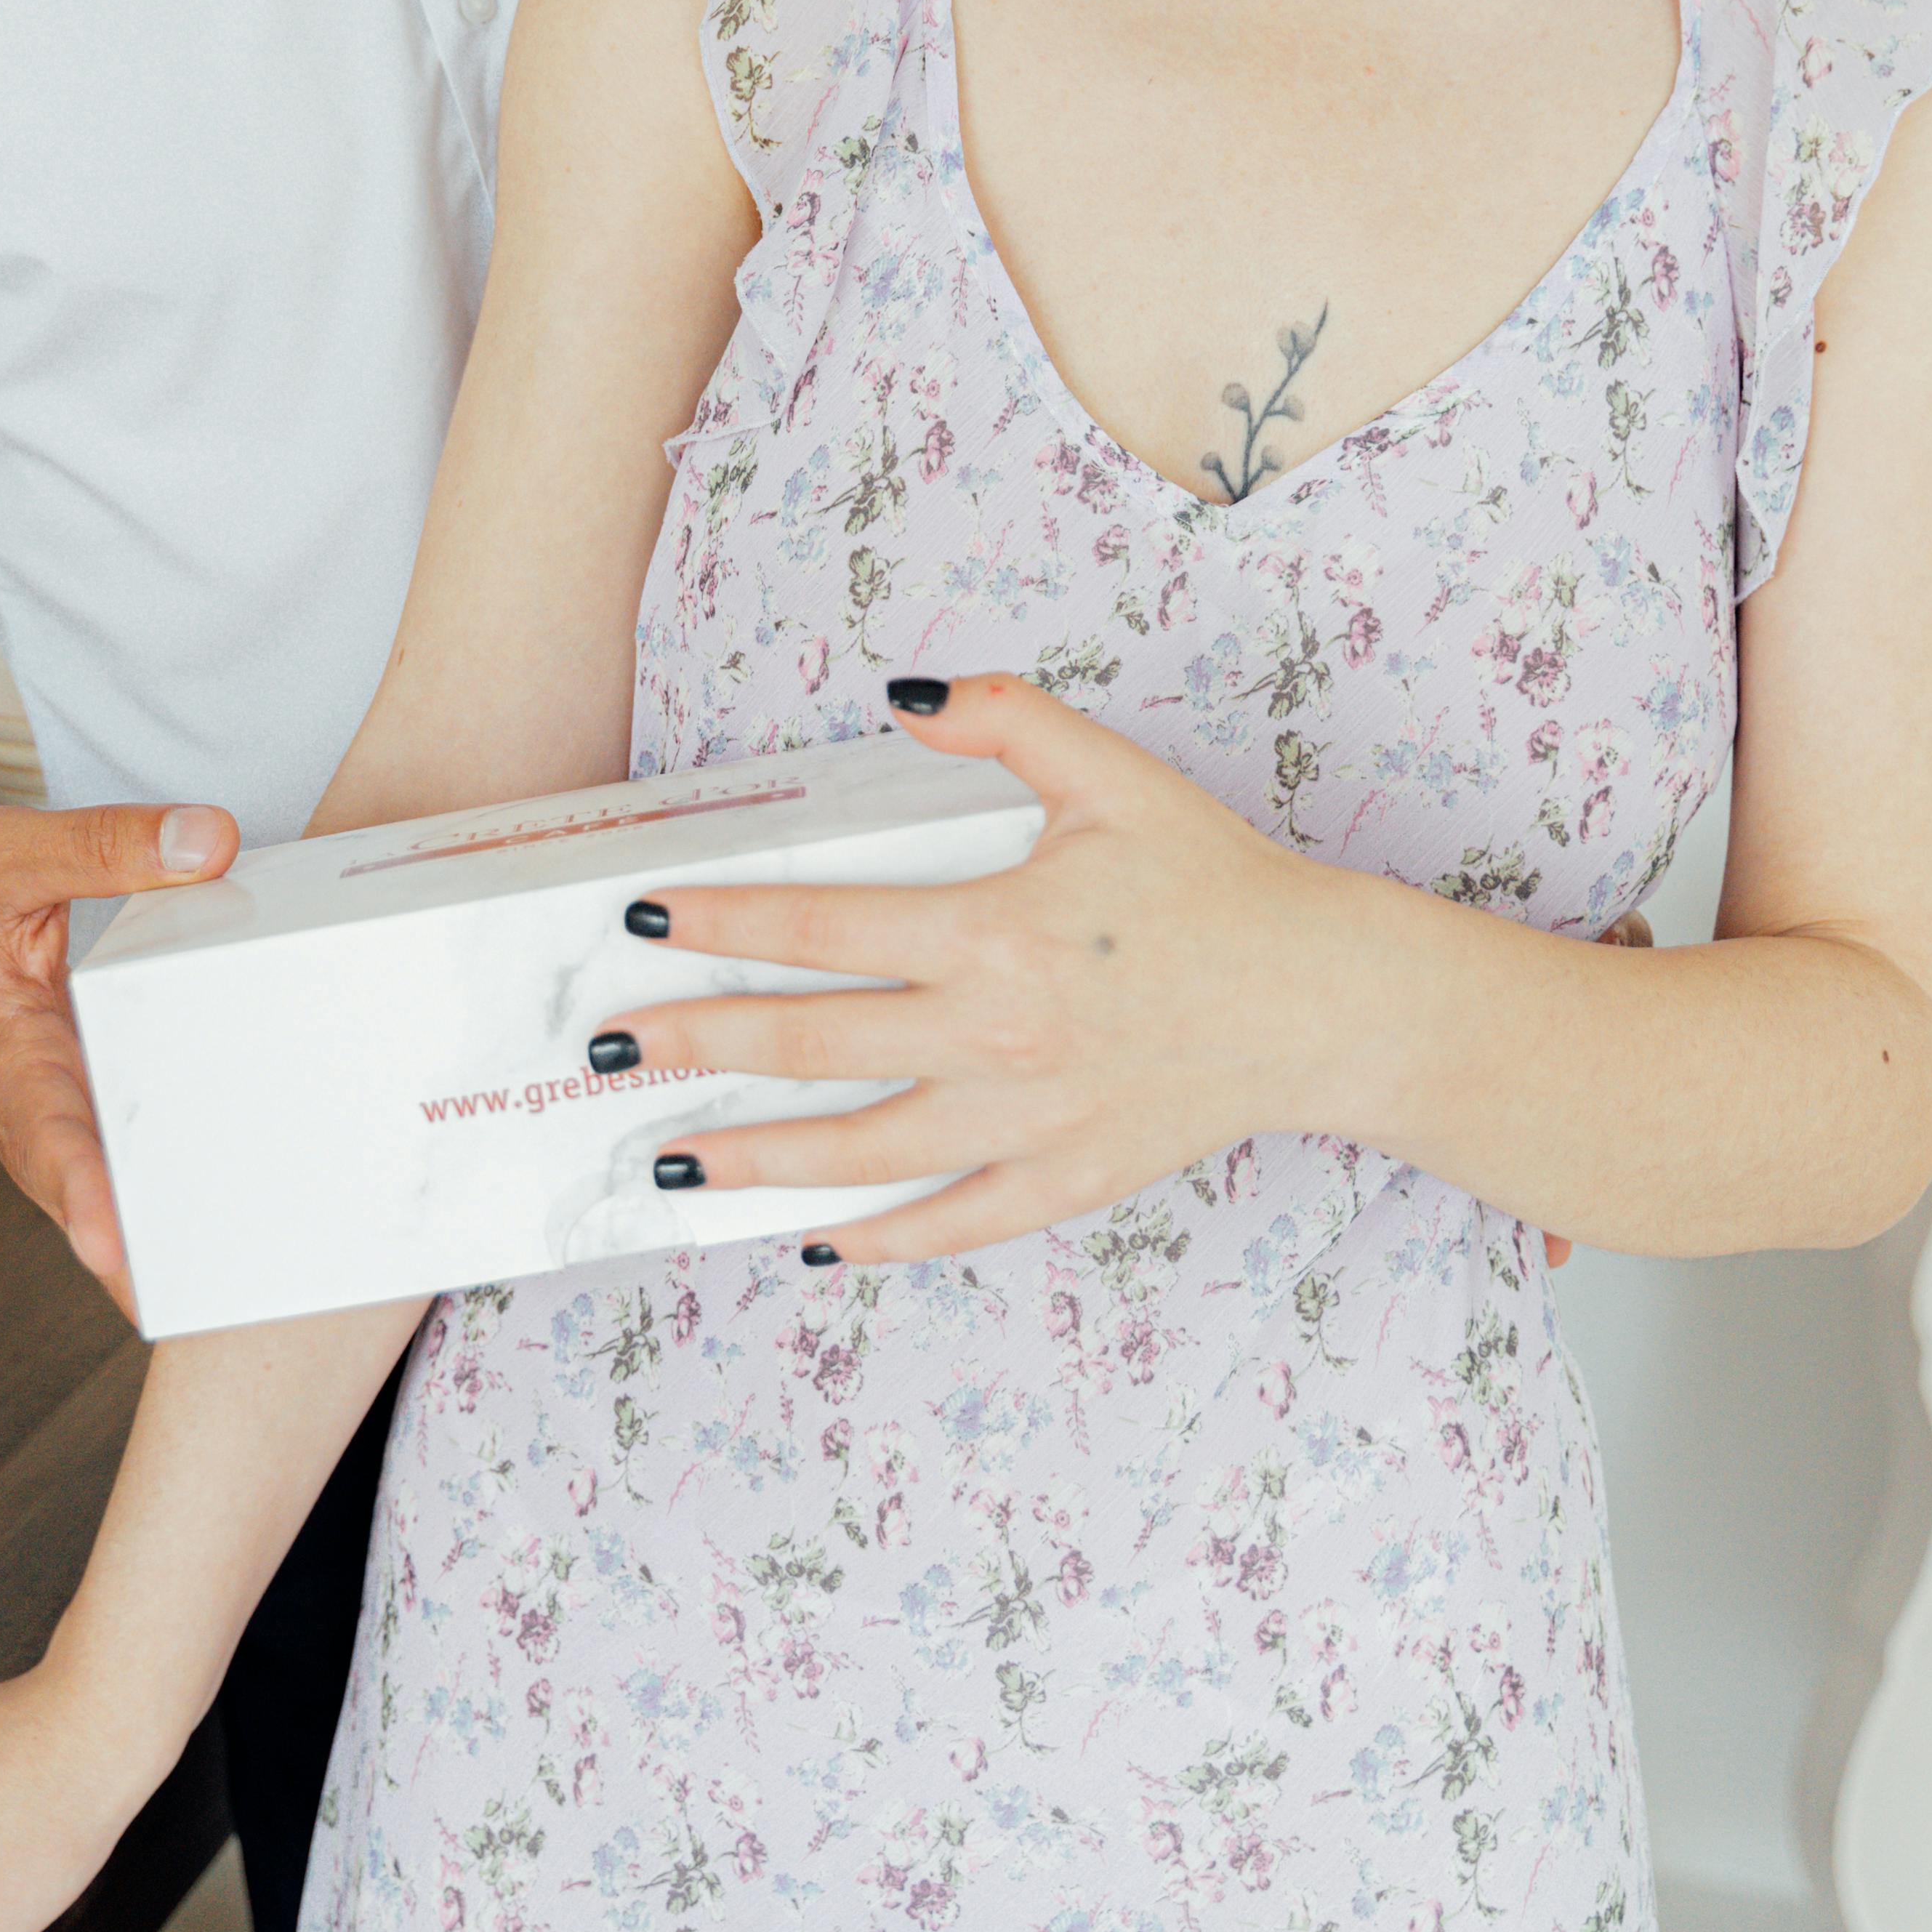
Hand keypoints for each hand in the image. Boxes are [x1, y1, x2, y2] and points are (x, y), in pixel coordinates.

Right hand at [0, 801, 235, 1310]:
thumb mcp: (7, 856)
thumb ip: (101, 845)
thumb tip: (214, 842)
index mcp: (13, 1058)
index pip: (47, 1130)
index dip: (79, 1186)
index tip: (109, 1242)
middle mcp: (49, 1117)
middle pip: (102, 1199)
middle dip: (150, 1252)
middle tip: (209, 1299)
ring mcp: (80, 1131)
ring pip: (131, 1198)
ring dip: (183, 1242)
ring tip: (260, 1285)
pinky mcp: (107, 1122)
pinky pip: (151, 1161)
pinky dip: (197, 1191)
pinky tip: (270, 1218)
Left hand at [605, 678, 1365, 1264]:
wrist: (1322, 998)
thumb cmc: (1216, 883)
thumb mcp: (1115, 774)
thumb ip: (1006, 719)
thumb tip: (904, 693)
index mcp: (997, 933)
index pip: (821, 931)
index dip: (725, 925)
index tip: (649, 921)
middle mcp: (996, 1039)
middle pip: (813, 1047)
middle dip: (699, 1043)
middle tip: (610, 1047)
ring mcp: (1028, 1124)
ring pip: (860, 1154)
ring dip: (755, 1160)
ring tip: (667, 1162)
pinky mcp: (1066, 1182)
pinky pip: (951, 1223)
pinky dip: (878, 1237)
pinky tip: (813, 1235)